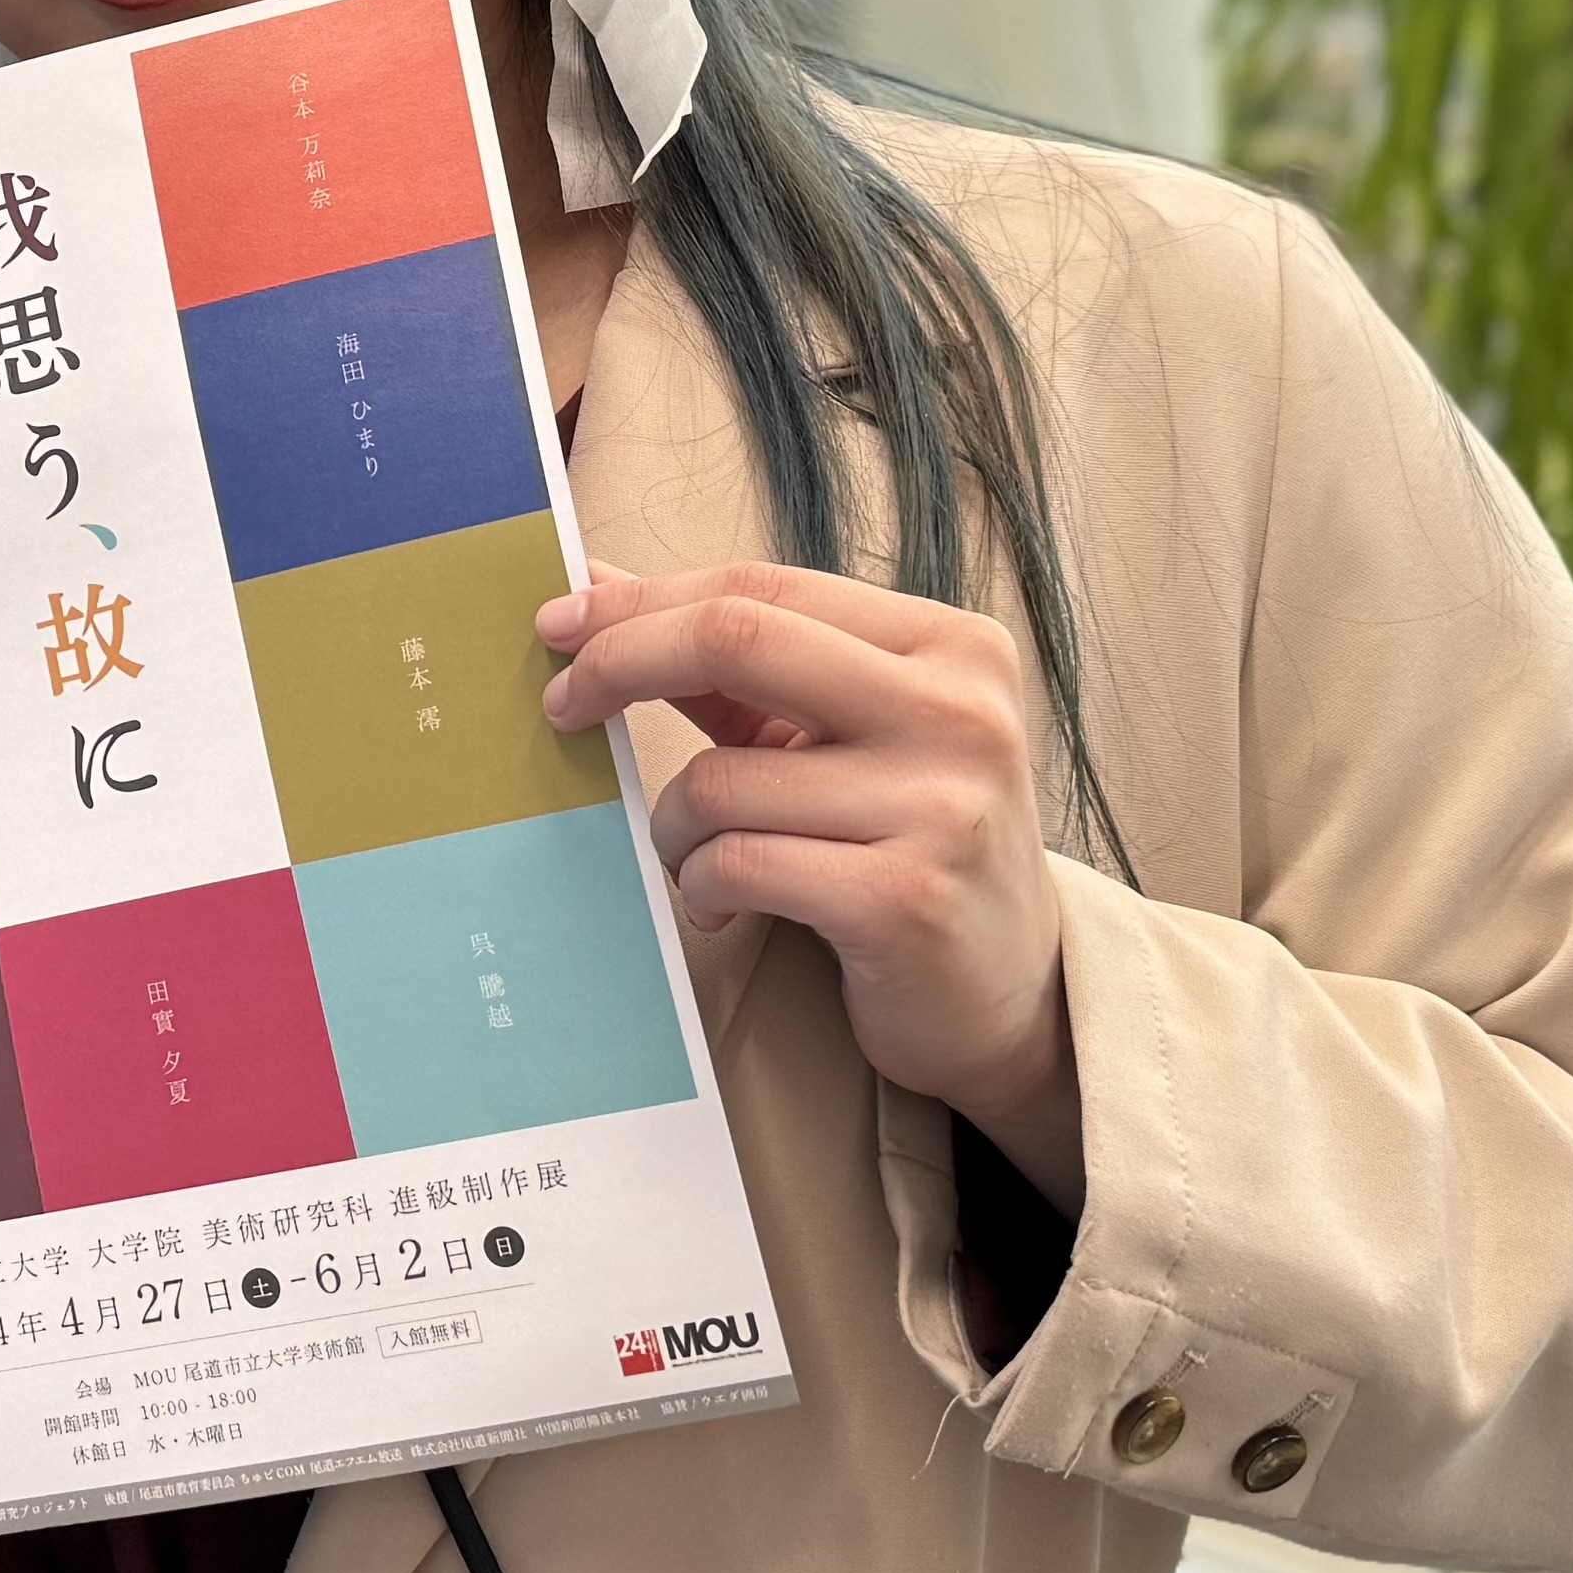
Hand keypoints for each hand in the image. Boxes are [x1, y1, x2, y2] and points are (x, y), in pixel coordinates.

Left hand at [538, 561, 1083, 1205]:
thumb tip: (600, 578)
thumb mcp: (842, 736)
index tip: (564, 626)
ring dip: (673, 826)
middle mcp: (960, 712)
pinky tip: (724, 905)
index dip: (646, 600)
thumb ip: (737, 664)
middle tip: (563, 705)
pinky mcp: (905, 900)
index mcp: (952, 646)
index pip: (764, 590)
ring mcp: (942, 806)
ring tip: (697, 857)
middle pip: (738, 637)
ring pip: (721, 778)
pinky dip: (702, 885)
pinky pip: (738, 864)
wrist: (1009, 993)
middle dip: (621, 662)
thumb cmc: (907, 843)